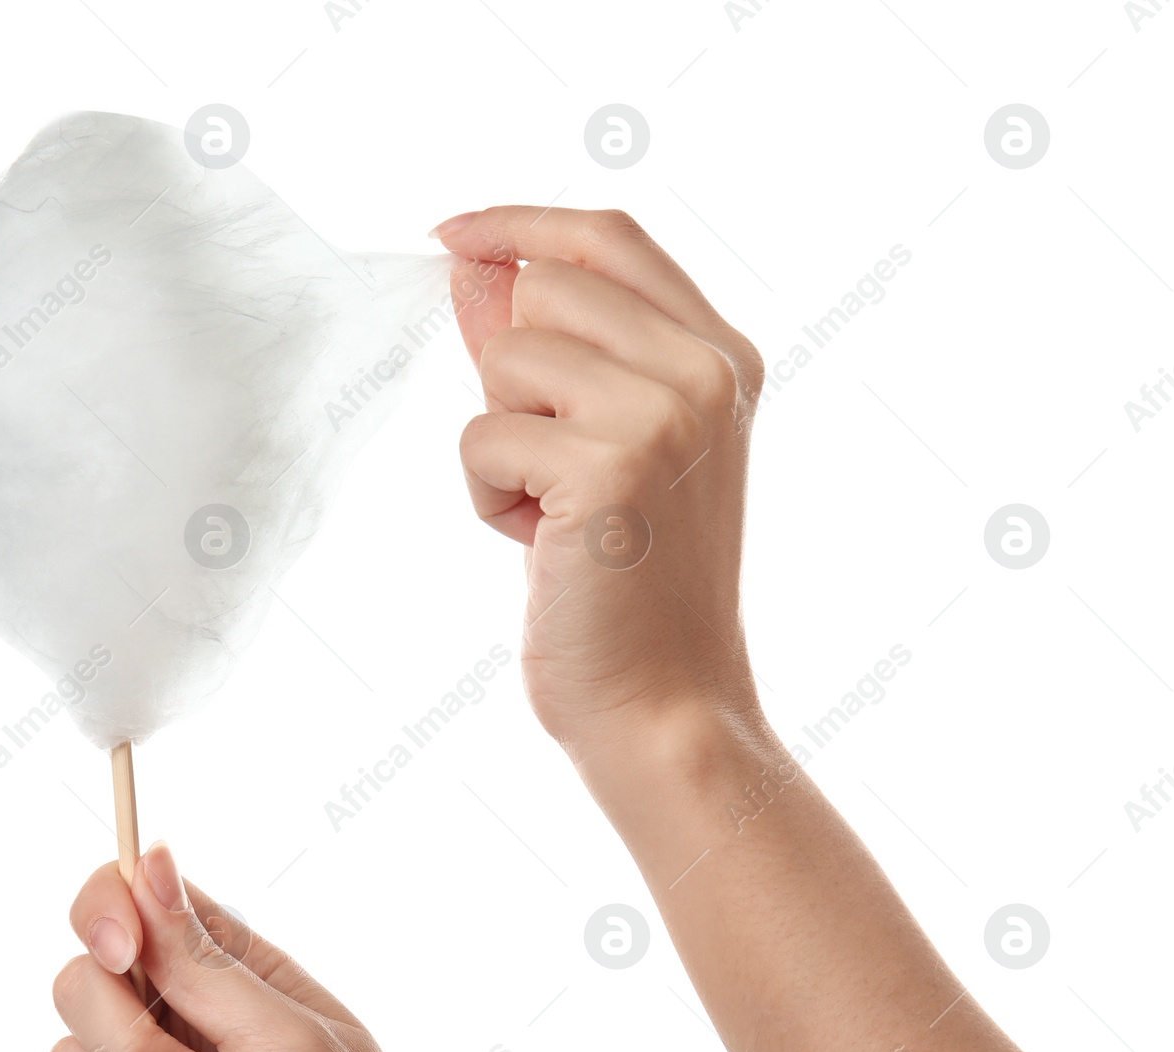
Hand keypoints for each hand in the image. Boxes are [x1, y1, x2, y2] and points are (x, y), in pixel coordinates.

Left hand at [437, 206, 763, 763]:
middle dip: (512, 378)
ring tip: (555, 515)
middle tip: (556, 468)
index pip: (608, 239)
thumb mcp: (608, 449)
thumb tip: (474, 264)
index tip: (452, 233)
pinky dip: (487, 499)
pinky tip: (544, 547)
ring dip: (500, 445)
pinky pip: (480, 437)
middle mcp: (705, 371)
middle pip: (541, 289)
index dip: (520, 223)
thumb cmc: (630, 589)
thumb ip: (555, 353)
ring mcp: (664, 413)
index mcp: (721, 357)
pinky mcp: (609, 466)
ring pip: (504, 360)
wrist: (664, 706)